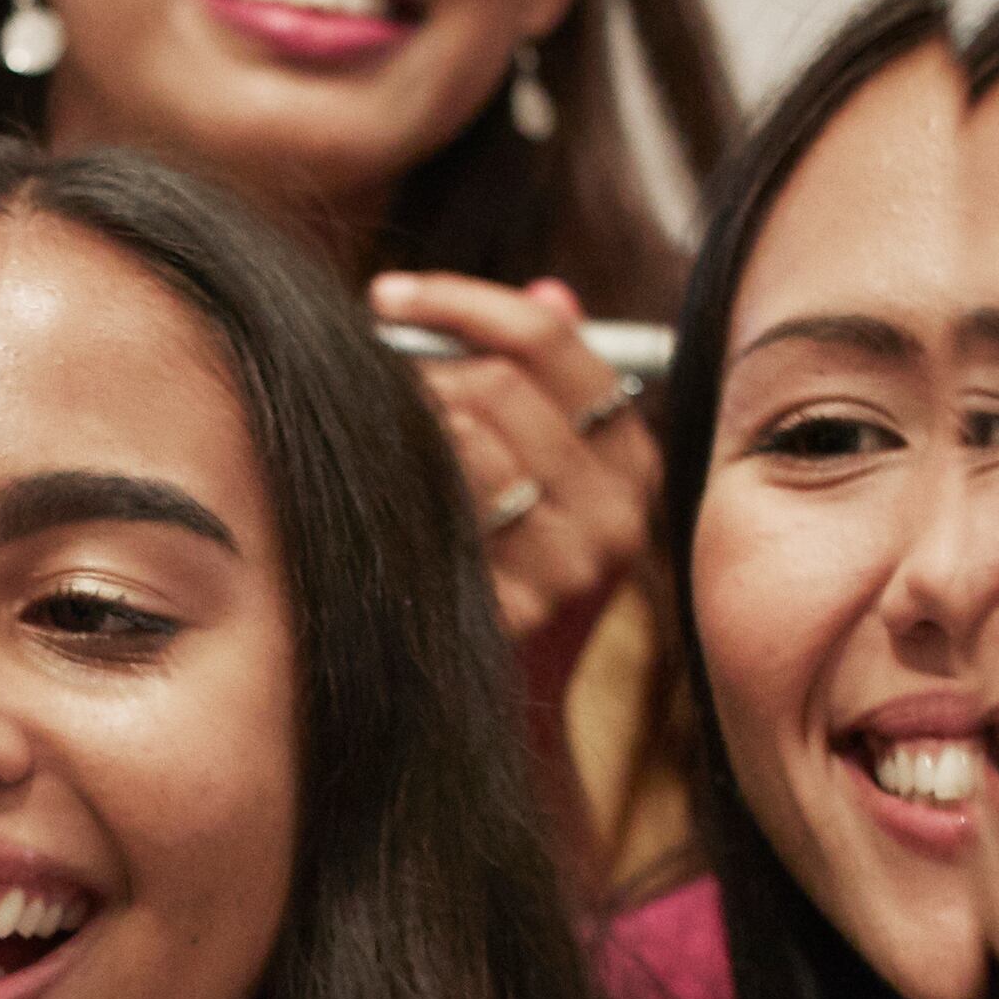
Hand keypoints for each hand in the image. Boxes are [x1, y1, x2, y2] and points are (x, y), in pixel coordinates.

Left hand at [372, 270, 659, 711]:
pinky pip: (437, 511)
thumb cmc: (510, 564)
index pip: (547, 336)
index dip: (459, 300)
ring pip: (462, 441)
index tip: (388, 295)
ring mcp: (570, 567)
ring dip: (399, 428)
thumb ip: (548, 380)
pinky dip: (394, 486)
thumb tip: (550, 289)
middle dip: (418, 372)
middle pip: (495, 383)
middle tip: (366, 385)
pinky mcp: (518, 611)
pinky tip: (373, 491)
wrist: (503, 709)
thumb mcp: (552, 471)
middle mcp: (615, 511)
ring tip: (370, 440)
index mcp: (632, 458)